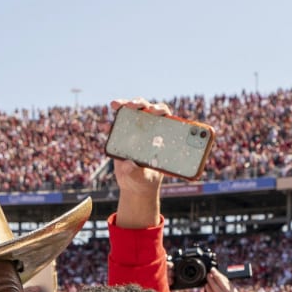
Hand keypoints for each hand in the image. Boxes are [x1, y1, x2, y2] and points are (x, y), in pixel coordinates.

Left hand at [110, 97, 170, 229]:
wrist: (144, 187)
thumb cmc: (132, 179)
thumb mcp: (129, 176)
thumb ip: (129, 171)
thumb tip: (131, 164)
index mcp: (125, 134)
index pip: (124, 114)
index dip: (121, 105)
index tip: (115, 104)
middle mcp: (140, 129)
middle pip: (141, 109)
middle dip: (139, 103)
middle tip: (134, 106)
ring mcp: (155, 132)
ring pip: (158, 113)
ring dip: (158, 109)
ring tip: (155, 111)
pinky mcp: (168, 138)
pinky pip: (173, 127)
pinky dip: (175, 122)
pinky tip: (176, 123)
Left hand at [205, 268, 244, 291]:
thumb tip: (217, 287)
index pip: (231, 286)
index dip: (223, 278)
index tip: (217, 272)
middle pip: (226, 286)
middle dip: (218, 276)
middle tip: (212, 270)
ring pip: (220, 290)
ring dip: (213, 282)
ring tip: (208, 276)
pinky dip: (210, 291)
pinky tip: (206, 286)